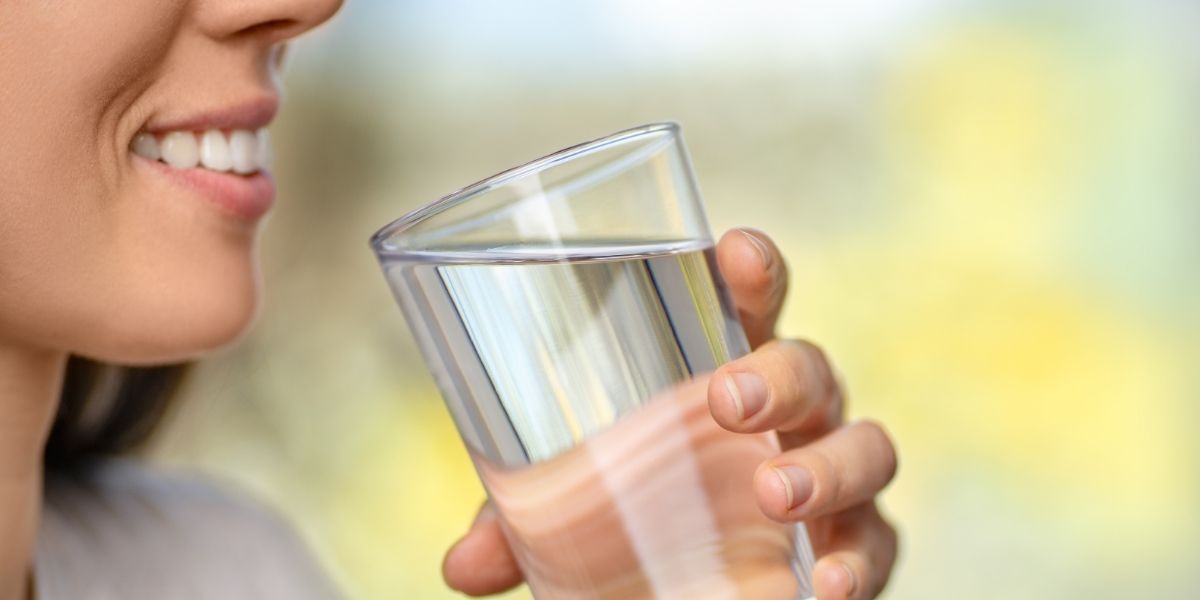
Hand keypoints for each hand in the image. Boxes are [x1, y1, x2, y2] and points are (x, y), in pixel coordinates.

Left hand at [442, 228, 898, 599]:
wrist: (713, 579)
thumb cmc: (644, 505)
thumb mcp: (578, 504)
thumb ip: (523, 522)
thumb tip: (461, 565)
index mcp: (728, 368)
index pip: (750, 301)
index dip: (752, 269)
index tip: (732, 250)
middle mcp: (791, 413)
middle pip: (811, 366)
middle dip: (778, 372)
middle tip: (727, 399)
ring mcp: (830, 473)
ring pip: (867, 445)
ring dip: (826, 466)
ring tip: (774, 493)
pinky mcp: (854, 542)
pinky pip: (879, 543)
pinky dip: (858, 565)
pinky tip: (828, 592)